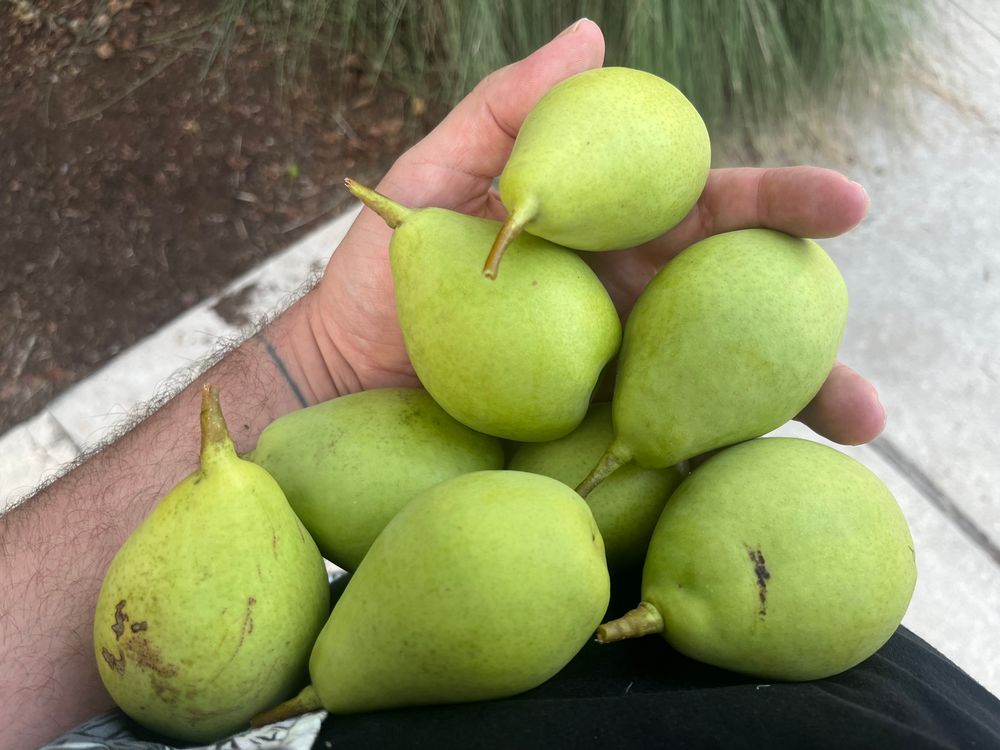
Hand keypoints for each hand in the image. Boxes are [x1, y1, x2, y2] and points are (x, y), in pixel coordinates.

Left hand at [309, 19, 883, 445]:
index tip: (845, 203)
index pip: (706, 214)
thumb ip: (508, 113)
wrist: (338, 373)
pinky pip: (654, 445)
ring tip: (852, 429)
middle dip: (808, 330)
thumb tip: (591, 37)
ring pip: (710, 383)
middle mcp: (624, 305)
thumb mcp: (435, 180)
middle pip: (731, 308)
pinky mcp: (582, 434)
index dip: (776, 204)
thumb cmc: (385, 275)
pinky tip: (756, 480)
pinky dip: (708, 459)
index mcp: (607, 238)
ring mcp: (609, 374)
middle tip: (870, 360)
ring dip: (784, 405)